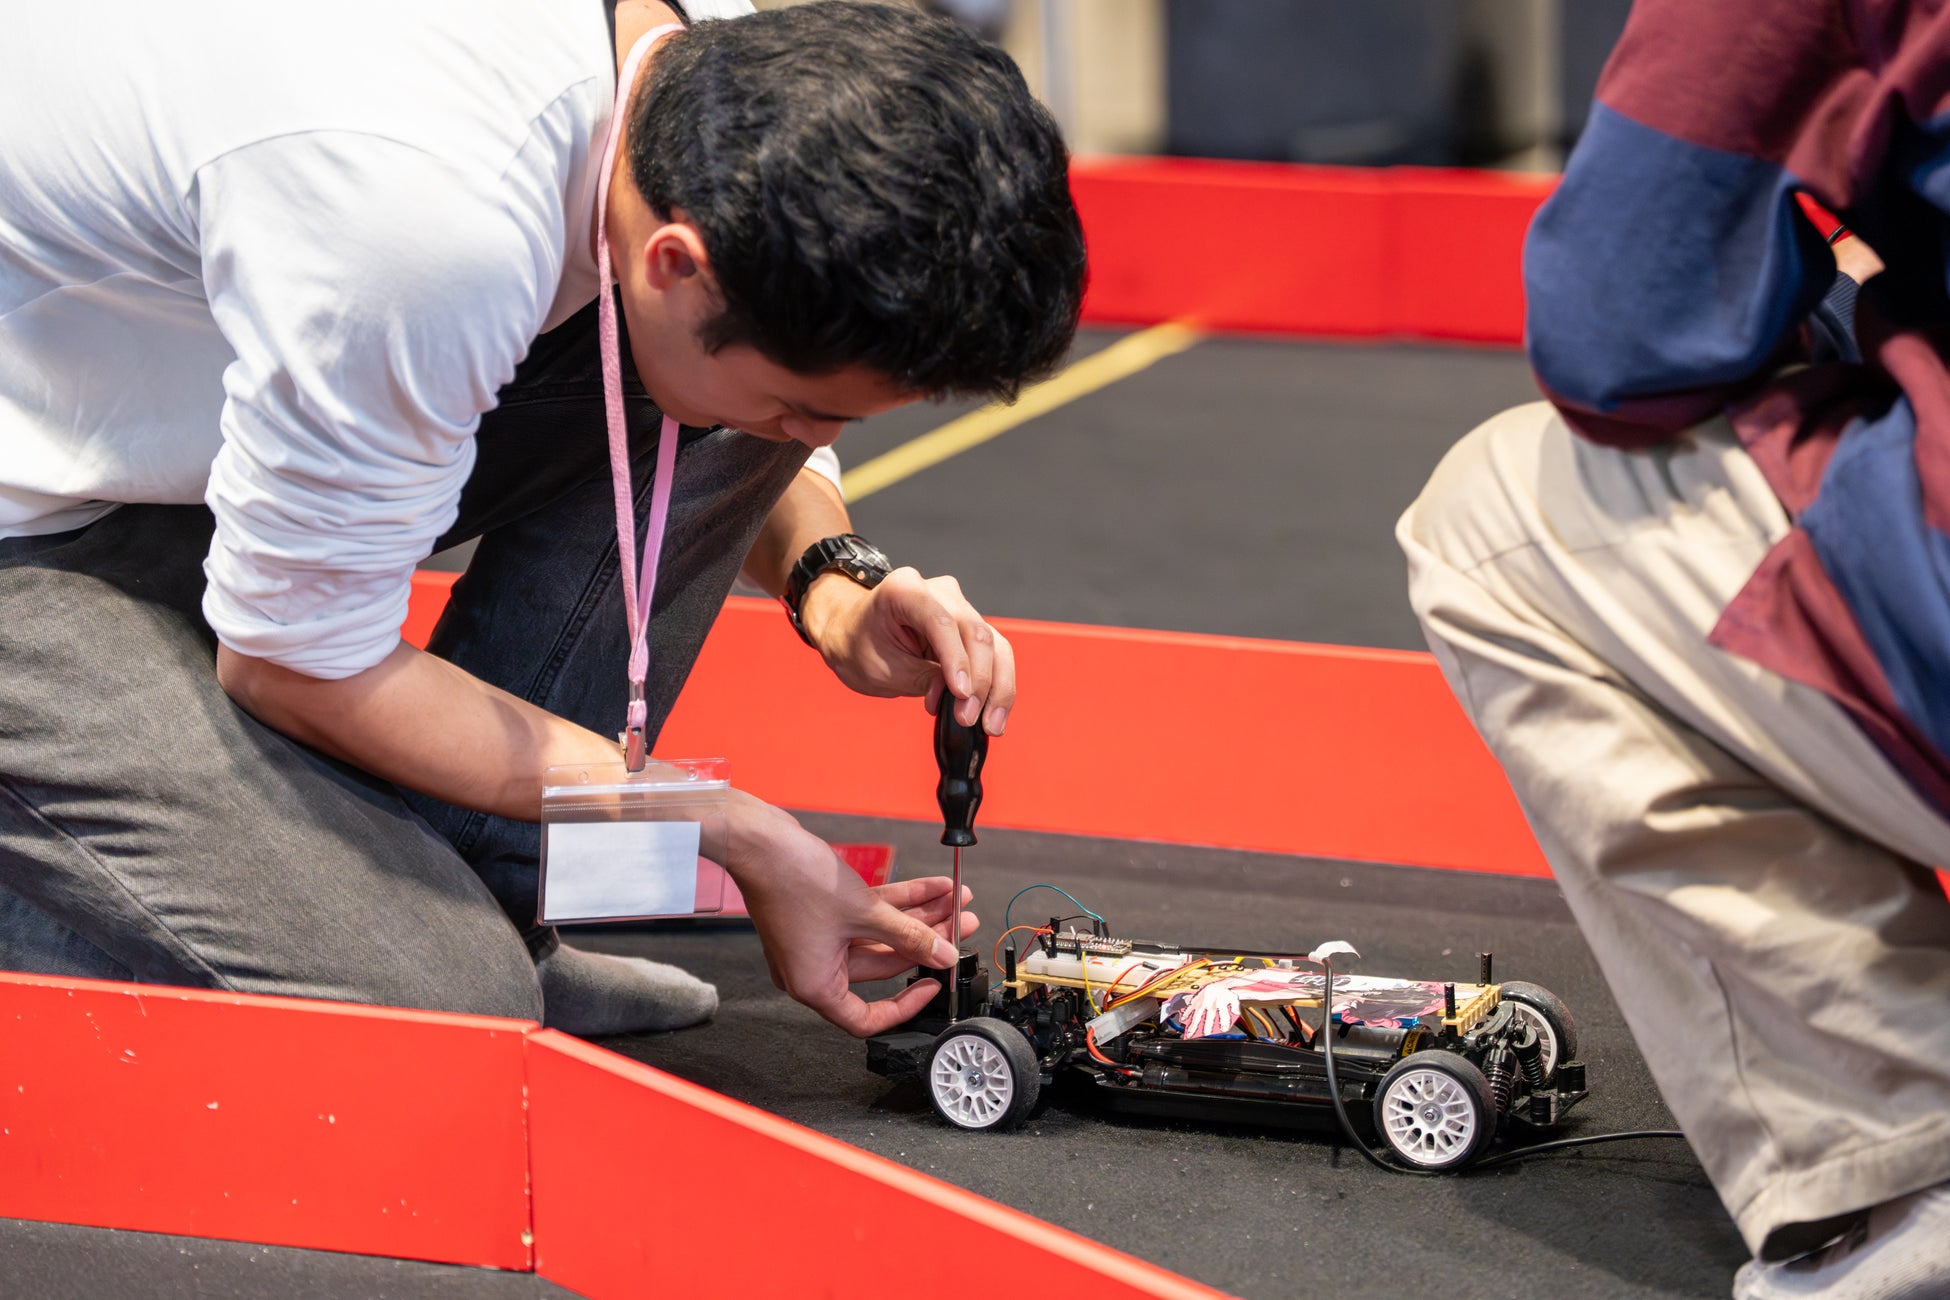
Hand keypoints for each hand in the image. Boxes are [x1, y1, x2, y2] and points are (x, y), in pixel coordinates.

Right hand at [723, 791, 979, 1036]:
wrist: (759, 841)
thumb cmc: (790, 881)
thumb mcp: (863, 914)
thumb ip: (908, 937)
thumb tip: (941, 954)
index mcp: (815, 985)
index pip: (865, 1018)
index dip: (905, 1005)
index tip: (932, 984)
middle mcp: (815, 967)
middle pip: (883, 964)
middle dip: (926, 942)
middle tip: (960, 927)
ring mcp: (819, 938)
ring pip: (880, 934)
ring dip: (918, 918)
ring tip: (955, 902)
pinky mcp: (823, 912)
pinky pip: (868, 914)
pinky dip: (898, 902)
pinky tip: (931, 888)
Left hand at [799, 567, 1014, 734]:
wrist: (853, 634)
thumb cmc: (859, 646)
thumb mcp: (881, 669)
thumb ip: (923, 679)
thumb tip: (962, 697)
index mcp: (905, 589)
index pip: (942, 622)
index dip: (956, 659)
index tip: (961, 694)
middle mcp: (939, 592)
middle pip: (975, 633)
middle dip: (979, 682)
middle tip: (969, 719)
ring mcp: (959, 607)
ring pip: (994, 645)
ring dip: (997, 688)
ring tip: (991, 725)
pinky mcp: (970, 628)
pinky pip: (994, 654)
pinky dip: (996, 685)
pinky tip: (993, 714)